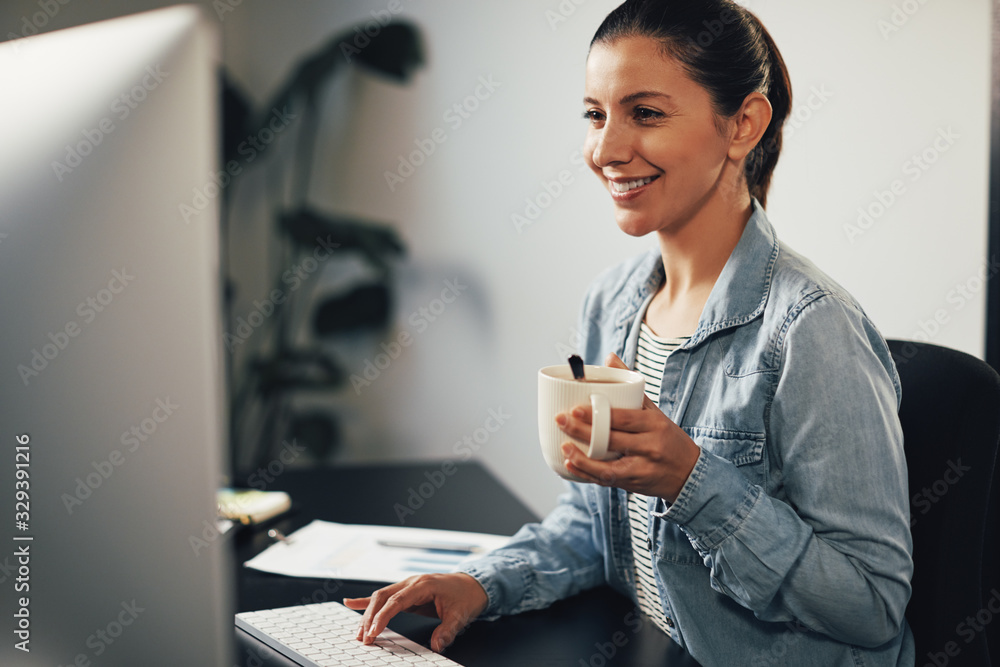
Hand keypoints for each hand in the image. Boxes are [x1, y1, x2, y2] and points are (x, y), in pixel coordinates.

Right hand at [343, 572, 487, 652]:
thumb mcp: (460, 616)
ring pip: (381, 597)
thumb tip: (437, 645)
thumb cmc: (466, 597)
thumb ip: (448, 631)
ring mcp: (408, 585)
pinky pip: (384, 596)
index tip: (373, 632)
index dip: (382, 617)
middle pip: (383, 597)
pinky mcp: (406, 591)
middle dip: (370, 617)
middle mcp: (412, 582)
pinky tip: (350, 604)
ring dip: (368, 613)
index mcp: (423, 585)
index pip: (397, 600)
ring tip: (359, 632)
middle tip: (363, 637)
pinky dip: (366, 601)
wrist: (472, 584)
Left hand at [557, 353, 700, 501]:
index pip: (624, 418)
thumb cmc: (667, 437)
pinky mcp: (635, 484)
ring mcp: (643, 468)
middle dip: (583, 431)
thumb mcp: (654, 410)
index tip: (575, 408)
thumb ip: (631, 386)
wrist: (690, 473)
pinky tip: (571, 464)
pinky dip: (588, 473)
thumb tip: (609, 358)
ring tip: (564, 446)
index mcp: (655, 424)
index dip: (598, 415)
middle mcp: (650, 446)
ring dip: (583, 458)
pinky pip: (608, 480)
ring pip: (609, 466)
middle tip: (560, 420)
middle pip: (612, 439)